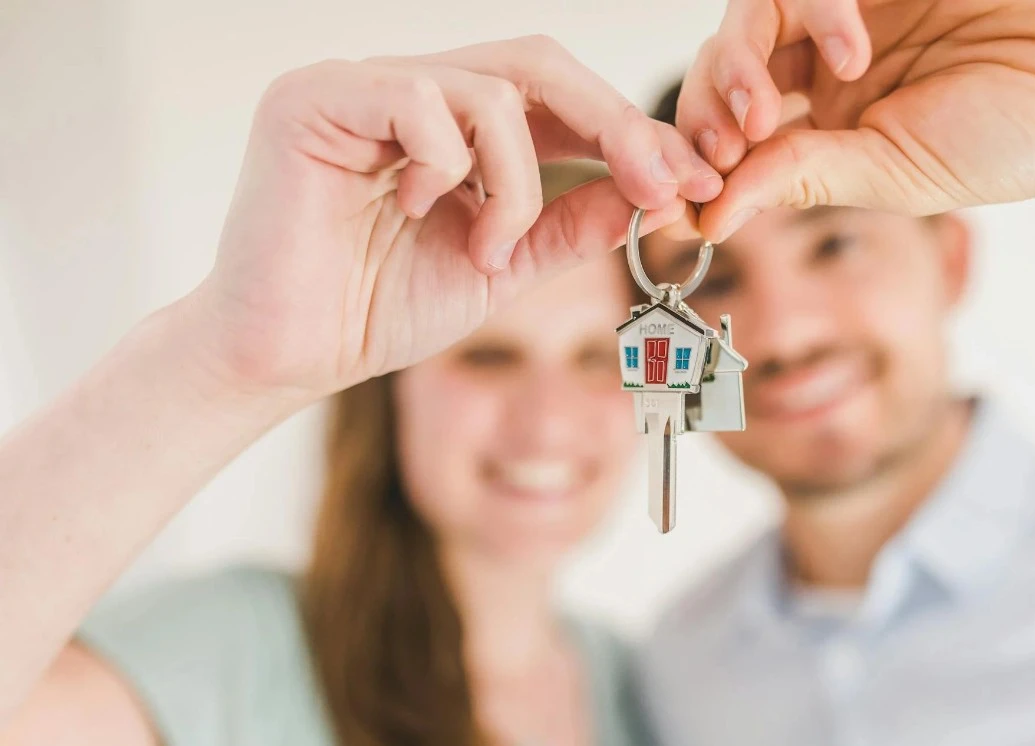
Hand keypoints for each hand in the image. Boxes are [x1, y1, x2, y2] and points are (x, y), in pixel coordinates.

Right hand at [188, 36, 720, 399]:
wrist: (287, 357)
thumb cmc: (378, 309)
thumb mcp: (503, 265)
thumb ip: (569, 224)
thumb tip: (650, 192)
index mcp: (453, 124)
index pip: (557, 98)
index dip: (630, 133)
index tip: (692, 183)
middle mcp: (410, 90)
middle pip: (539, 64)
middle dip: (615, 126)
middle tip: (662, 185)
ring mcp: (361, 86)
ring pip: (490, 90)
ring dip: (517, 183)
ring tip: (488, 250)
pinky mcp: (315, 99)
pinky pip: (418, 100)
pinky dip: (447, 166)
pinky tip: (418, 212)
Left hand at [678, 0, 1034, 240]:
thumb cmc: (1017, 136)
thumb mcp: (894, 175)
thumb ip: (800, 179)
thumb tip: (705, 221)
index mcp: (829, 124)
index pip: (734, 133)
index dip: (695, 163)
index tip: (675, 206)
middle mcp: (827, 63)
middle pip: (724, 69)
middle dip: (705, 114)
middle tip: (720, 152)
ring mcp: (848, 8)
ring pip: (750, 16)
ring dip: (740, 65)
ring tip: (766, 114)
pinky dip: (813, 10)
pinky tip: (852, 52)